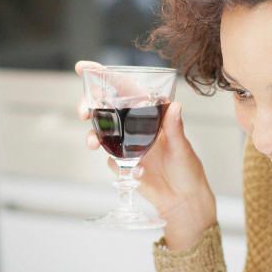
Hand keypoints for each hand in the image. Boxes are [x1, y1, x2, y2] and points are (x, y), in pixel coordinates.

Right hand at [75, 60, 216, 249]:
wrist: (182, 203)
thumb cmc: (188, 171)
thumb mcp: (182, 148)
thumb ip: (175, 128)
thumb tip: (175, 106)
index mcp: (151, 113)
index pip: (125, 89)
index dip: (104, 76)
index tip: (84, 68)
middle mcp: (136, 125)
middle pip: (105, 107)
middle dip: (89, 105)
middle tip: (83, 111)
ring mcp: (127, 143)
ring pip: (101, 130)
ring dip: (92, 132)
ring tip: (92, 143)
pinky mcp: (121, 162)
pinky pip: (107, 155)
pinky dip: (106, 157)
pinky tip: (121, 165)